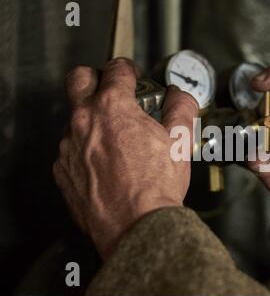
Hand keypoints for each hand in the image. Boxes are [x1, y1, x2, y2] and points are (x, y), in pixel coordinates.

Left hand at [54, 58, 197, 258]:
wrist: (135, 226)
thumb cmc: (155, 186)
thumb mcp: (179, 140)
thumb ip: (181, 108)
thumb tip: (180, 95)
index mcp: (113, 107)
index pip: (116, 69)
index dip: (128, 69)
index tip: (131, 76)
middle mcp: (84, 121)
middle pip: (78, 79)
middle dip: (95, 77)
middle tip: (111, 91)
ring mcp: (68, 146)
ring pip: (74, 118)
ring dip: (92, 120)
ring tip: (115, 139)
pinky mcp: (62, 170)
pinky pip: (70, 149)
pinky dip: (84, 149)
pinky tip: (104, 164)